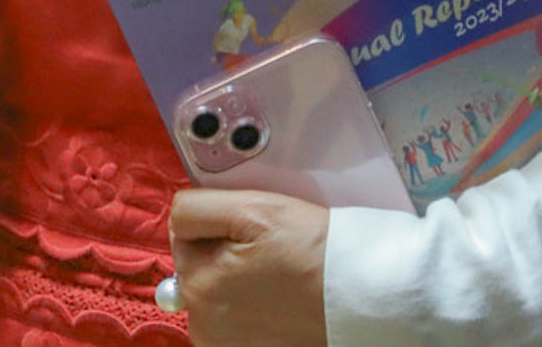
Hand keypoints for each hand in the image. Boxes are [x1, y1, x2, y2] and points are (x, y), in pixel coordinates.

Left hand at [169, 189, 328, 346]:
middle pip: (200, 266)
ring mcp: (226, 346)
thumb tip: (177, 219)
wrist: (364, 298)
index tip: (253, 230)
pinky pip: (237, 320)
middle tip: (271, 253)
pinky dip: (253, 309)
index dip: (219, 223)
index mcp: (196, 285)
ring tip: (280, 278)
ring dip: (239, 282)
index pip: (185, 234)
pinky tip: (282, 302)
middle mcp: (203, 325)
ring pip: (218, 293)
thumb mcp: (253, 209)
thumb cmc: (313, 251)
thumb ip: (198, 209)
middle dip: (226, 254)